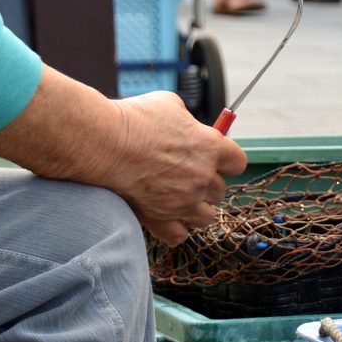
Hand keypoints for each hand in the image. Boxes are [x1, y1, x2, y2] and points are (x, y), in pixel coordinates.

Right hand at [92, 92, 247, 244]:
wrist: (103, 142)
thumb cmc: (134, 119)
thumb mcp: (169, 105)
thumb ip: (187, 120)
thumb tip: (187, 126)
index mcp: (211, 147)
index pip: (238, 163)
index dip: (226, 162)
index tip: (215, 160)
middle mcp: (202, 177)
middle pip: (219, 191)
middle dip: (205, 184)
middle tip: (185, 176)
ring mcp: (183, 201)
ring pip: (206, 217)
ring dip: (196, 209)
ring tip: (179, 199)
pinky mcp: (161, 218)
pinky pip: (179, 235)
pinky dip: (174, 229)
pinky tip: (165, 216)